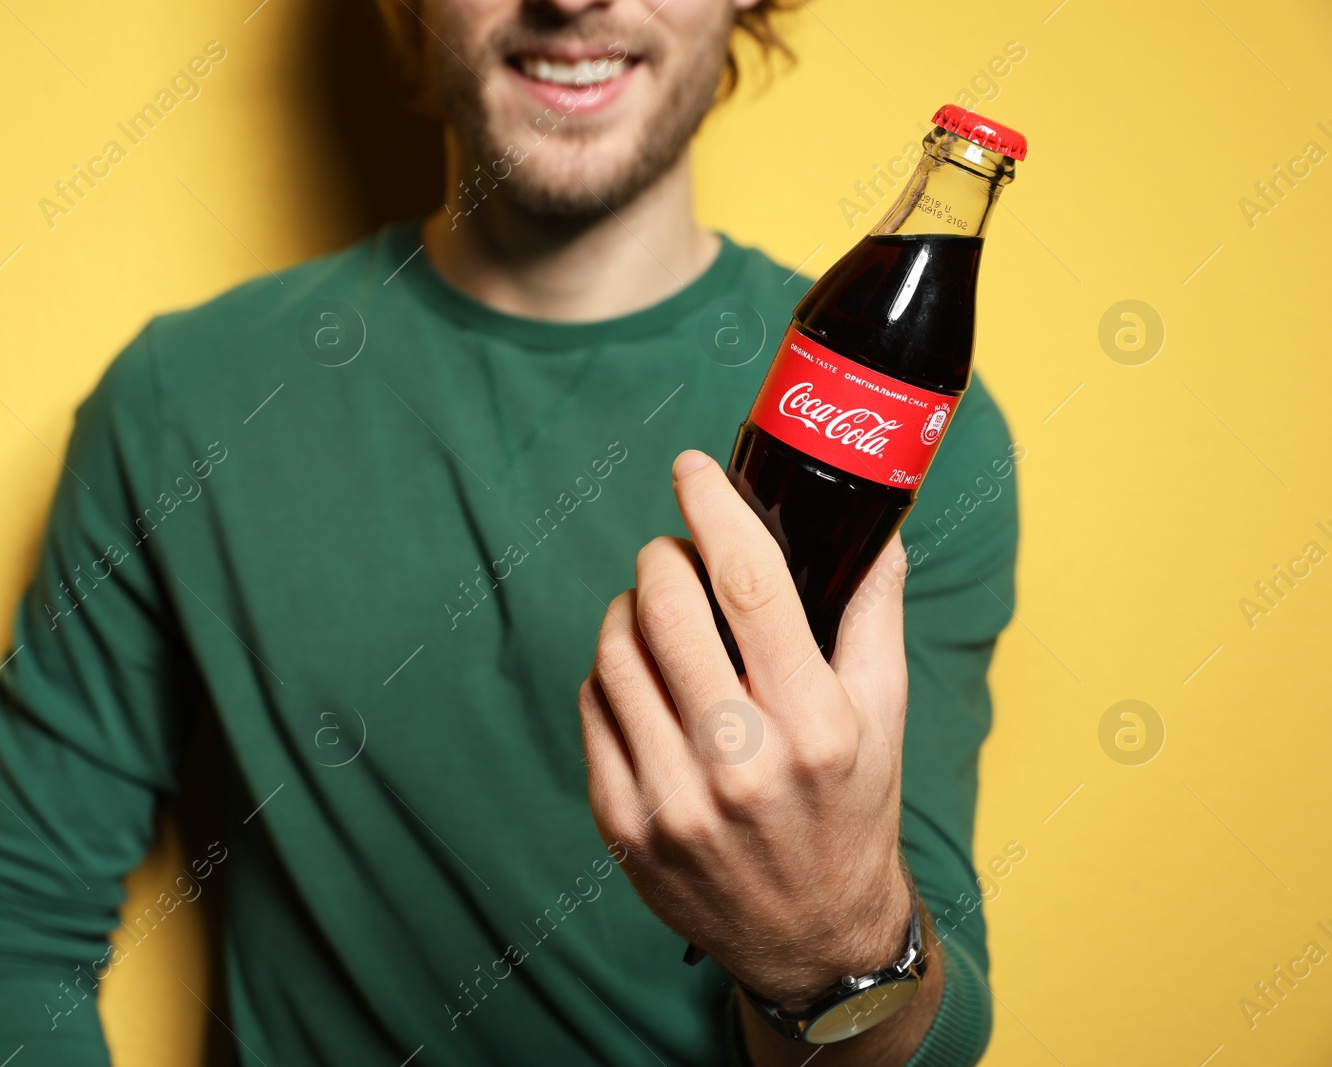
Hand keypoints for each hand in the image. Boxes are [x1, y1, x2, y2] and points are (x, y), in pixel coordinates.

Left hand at [578, 449, 913, 1006]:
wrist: (810, 940)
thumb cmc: (851, 814)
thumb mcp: (884, 719)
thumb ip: (873, 617)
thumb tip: (876, 530)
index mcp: (816, 727)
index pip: (752, 585)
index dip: (713, 509)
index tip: (692, 468)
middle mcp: (741, 765)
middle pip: (667, 608)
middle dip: (664, 556)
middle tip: (677, 554)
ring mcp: (673, 800)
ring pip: (615, 652)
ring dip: (629, 608)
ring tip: (656, 610)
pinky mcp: (624, 825)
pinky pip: (592, 709)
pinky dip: (610, 673)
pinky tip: (641, 678)